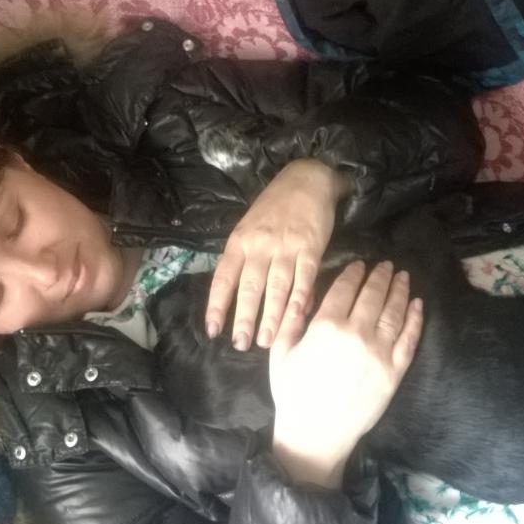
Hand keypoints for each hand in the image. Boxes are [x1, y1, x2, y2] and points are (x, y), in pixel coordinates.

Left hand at [206, 159, 350, 350]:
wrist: (307, 179)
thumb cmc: (276, 206)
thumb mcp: (250, 227)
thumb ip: (247, 259)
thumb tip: (243, 294)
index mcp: (240, 241)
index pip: (224, 278)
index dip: (217, 305)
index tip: (213, 330)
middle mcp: (259, 245)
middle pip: (249, 287)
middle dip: (245, 319)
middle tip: (242, 344)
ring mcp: (286, 246)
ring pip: (276, 287)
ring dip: (271, 316)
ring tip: (267, 341)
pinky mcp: (311, 246)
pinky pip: (304, 277)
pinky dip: (300, 298)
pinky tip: (297, 316)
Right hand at [268, 261, 423, 487]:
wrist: (316, 434)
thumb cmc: (293, 394)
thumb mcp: (280, 353)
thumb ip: (291, 320)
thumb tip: (304, 294)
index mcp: (326, 326)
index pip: (345, 289)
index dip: (354, 273)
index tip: (360, 265)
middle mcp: (356, 334)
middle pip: (373, 296)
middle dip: (381, 277)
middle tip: (387, 266)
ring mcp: (379, 353)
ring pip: (395, 313)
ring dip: (400, 291)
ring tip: (403, 278)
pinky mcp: (394, 372)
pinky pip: (409, 339)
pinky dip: (415, 319)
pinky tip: (417, 305)